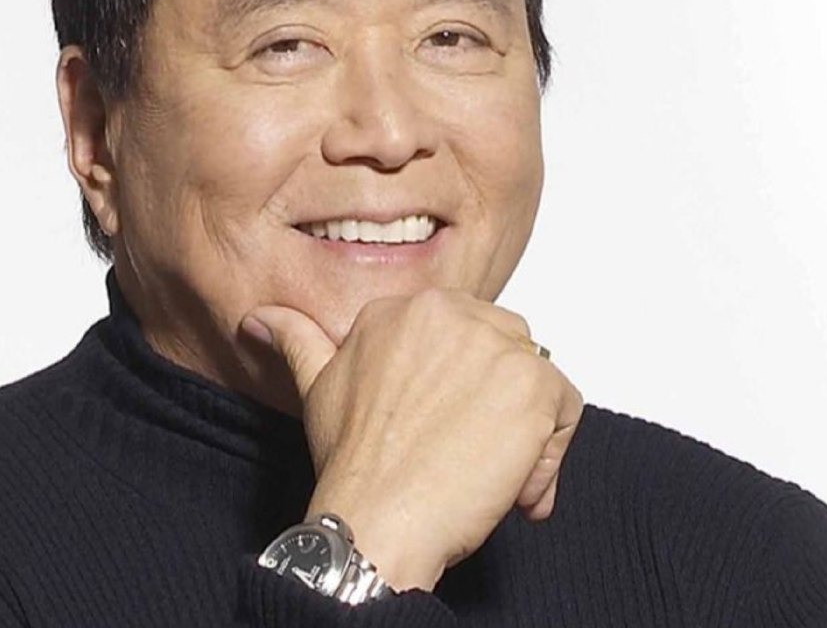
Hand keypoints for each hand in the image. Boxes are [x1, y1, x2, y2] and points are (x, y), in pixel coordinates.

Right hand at [242, 289, 583, 591]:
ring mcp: (496, 347)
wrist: (376, 518)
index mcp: (407, 308)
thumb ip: (297, 339)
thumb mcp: (317, 388)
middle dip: (500, 405)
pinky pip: (566, 411)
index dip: (464, 387)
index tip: (447, 429)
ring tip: (492, 480)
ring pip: (540, 380)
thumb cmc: (353, 464)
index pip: (467, 332)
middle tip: (470, 457)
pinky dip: (550, 456)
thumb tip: (259, 318)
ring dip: (526, 435)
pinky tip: (513, 489)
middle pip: (509, 347)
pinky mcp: (532, 385)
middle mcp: (452, 314)